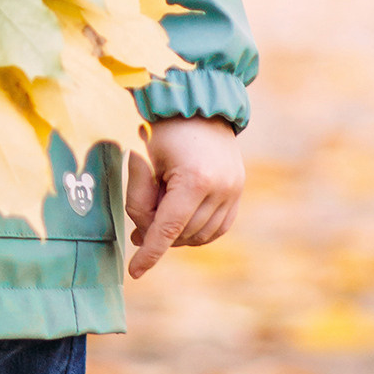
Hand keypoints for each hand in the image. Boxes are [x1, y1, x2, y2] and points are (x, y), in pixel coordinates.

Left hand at [125, 116, 244, 278]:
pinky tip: (180, 216)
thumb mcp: (142, 159)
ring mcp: (235, 190)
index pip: (169, 228)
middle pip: (183, 233)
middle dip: (158, 231)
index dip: (151, 253)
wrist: (198, 102)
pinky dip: (196, 229)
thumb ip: (139, 199)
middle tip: (140, 216)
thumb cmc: (162, 128)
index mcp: (195, 179)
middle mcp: (222, 188)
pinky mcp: (238, 191)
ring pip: (201, 234)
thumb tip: (145, 237)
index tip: (135, 271)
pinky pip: (217, 226)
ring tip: (160, 208)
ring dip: (178, 232)